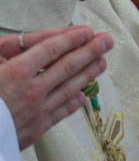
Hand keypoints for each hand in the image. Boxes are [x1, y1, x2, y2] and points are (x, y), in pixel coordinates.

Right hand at [0, 26, 113, 148]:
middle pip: (67, 66)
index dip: (71, 38)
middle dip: (90, 50)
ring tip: (103, 62)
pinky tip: (84, 96)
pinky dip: (74, 102)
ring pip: (69, 88)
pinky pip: (61, 112)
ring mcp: (36, 111)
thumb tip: (28, 46)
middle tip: (107, 40)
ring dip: (89, 73)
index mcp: (15, 73)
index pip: (51, 49)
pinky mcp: (36, 129)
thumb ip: (6, 53)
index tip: (87, 30)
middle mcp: (31, 90)